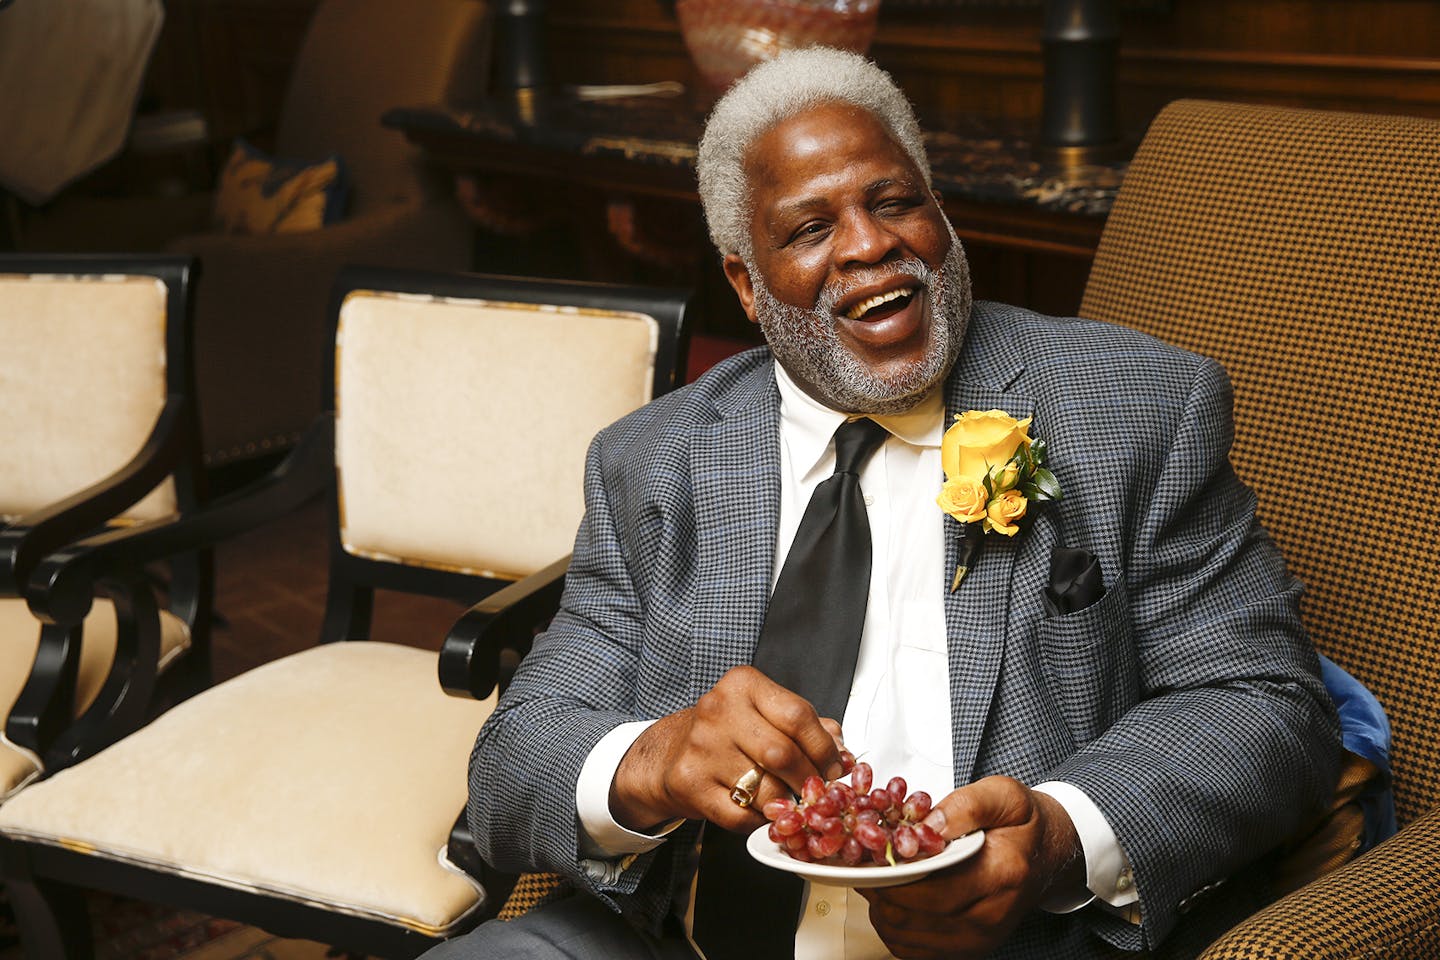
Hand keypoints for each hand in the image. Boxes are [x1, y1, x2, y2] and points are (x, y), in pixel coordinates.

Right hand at [609, 665, 843, 833]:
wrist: (670, 753)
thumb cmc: (728, 731)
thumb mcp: (765, 713)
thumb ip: (808, 727)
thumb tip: (844, 753)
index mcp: (743, 684)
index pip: (798, 715)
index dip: (825, 748)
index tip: (837, 768)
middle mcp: (718, 710)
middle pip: (784, 754)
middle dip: (811, 780)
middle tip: (819, 792)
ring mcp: (701, 747)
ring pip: (765, 789)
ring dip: (788, 805)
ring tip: (791, 803)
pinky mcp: (689, 783)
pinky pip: (741, 816)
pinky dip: (761, 821)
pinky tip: (763, 813)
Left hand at [858, 776, 1083, 959]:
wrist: (1050, 854)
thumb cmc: (1024, 824)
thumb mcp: (1003, 795)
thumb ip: (965, 805)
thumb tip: (928, 824)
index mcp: (1001, 876)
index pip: (931, 891)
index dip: (891, 875)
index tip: (871, 852)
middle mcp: (990, 918)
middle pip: (911, 917)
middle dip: (879, 889)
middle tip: (863, 862)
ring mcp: (978, 939)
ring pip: (904, 937)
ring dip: (881, 908)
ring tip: (878, 877)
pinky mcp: (967, 949)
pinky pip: (912, 949)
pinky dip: (892, 925)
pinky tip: (892, 898)